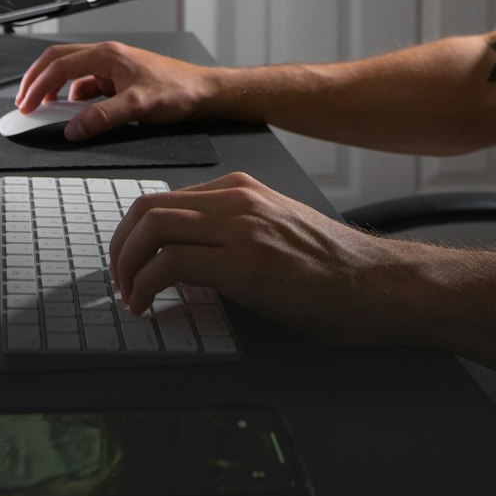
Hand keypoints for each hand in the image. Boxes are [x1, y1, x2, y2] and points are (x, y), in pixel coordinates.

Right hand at [15, 41, 219, 141]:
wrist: (204, 91)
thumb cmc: (178, 90)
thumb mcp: (138, 106)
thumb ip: (102, 117)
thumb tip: (72, 129)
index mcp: (107, 55)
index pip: (60, 65)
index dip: (38, 85)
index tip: (26, 106)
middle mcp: (107, 57)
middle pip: (59, 61)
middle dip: (37, 81)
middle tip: (24, 103)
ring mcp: (112, 68)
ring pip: (72, 75)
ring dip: (55, 90)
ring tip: (45, 110)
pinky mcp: (118, 80)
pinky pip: (87, 87)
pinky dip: (75, 100)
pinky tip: (76, 115)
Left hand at [109, 172, 413, 347]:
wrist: (377, 285)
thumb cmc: (332, 268)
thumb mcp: (274, 231)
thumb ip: (231, 231)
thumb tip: (183, 259)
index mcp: (241, 189)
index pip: (163, 198)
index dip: (133, 233)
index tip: (128, 262)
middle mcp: (236, 199)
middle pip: (148, 208)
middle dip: (120, 246)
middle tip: (118, 280)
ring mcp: (240, 227)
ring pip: (152, 228)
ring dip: (127, 265)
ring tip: (129, 296)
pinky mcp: (244, 263)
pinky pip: (172, 263)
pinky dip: (147, 285)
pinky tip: (148, 306)